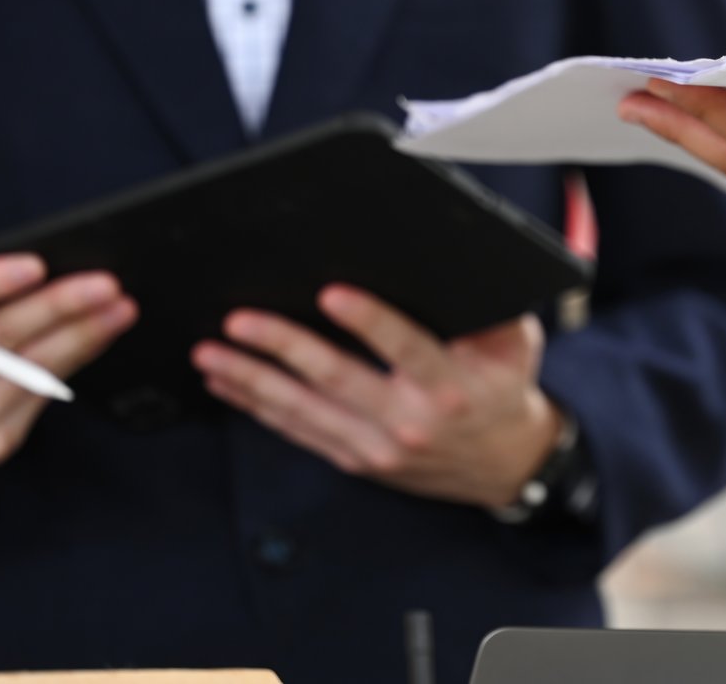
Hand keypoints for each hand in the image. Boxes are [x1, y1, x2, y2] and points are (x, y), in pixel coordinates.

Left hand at [193, 288, 561, 510]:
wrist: (504, 463)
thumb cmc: (503, 387)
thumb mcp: (515, 342)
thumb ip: (487, 308)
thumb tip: (445, 263)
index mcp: (450, 385)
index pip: (404, 347)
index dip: (368, 321)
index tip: (331, 294)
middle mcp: (410, 420)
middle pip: (337, 379)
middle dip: (283, 347)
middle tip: (240, 322)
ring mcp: (377, 445)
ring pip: (303, 411)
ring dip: (251, 381)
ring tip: (211, 354)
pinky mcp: (355, 460)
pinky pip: (297, 432)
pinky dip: (257, 407)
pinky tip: (227, 384)